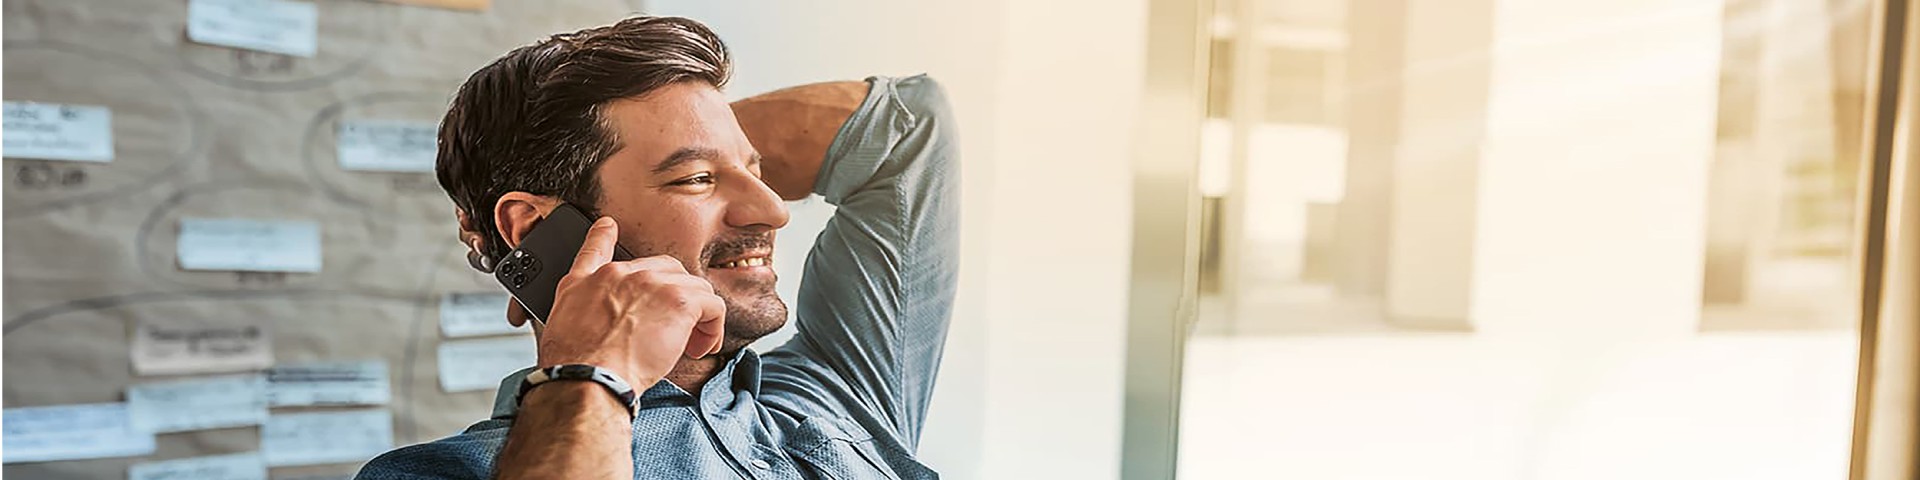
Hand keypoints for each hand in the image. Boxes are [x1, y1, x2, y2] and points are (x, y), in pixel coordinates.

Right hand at [532, 217, 724, 386]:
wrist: (588, 377)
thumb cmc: (574, 361)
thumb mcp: (558, 317)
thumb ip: (574, 294)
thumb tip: (585, 297)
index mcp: (596, 277)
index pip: (601, 246)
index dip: (605, 234)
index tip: (608, 227)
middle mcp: (626, 274)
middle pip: (667, 269)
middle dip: (676, 296)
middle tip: (673, 327)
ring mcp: (655, 284)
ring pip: (694, 287)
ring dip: (698, 315)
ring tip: (691, 343)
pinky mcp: (680, 302)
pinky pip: (712, 305)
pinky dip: (713, 327)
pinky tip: (702, 347)